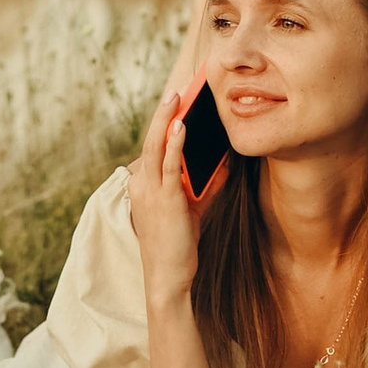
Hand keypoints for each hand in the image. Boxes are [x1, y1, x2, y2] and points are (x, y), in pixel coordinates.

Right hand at [126, 90, 204, 309]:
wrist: (168, 276)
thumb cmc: (178, 243)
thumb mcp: (193, 208)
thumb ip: (208, 184)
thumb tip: (226, 161)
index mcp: (142, 185)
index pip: (152, 148)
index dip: (162, 124)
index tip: (175, 104)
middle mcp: (140, 184)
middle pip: (150, 139)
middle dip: (162, 113)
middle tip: (175, 91)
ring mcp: (150, 191)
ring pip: (155, 145)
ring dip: (165, 118)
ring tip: (177, 97)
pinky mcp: (165, 199)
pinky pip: (169, 164)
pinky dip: (174, 142)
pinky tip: (181, 126)